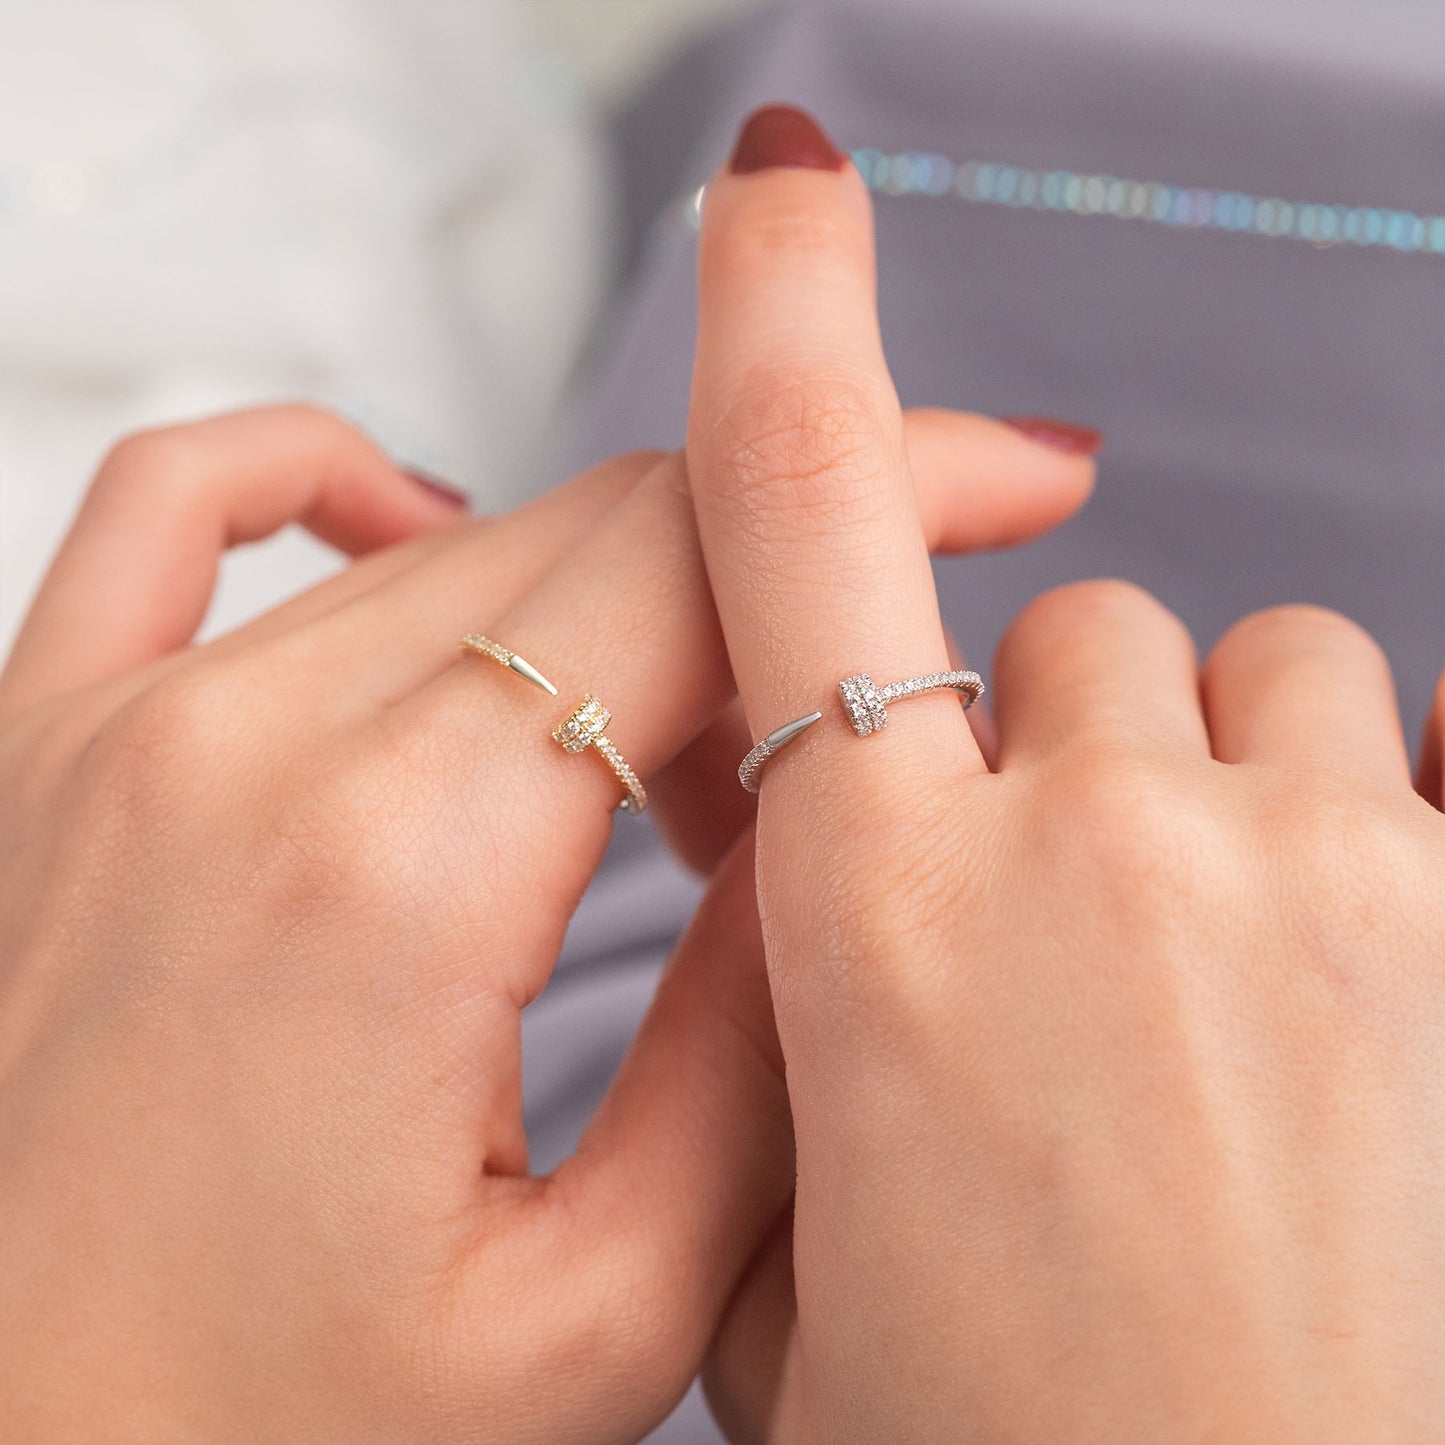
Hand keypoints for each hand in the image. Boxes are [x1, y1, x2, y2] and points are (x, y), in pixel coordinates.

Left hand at [0, 393, 1090, 1440]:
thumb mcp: (588, 1318)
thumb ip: (756, 1051)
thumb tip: (838, 846)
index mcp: (396, 873)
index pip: (705, 566)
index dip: (881, 497)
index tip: (993, 486)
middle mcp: (245, 751)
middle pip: (602, 529)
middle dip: (779, 555)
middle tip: (853, 675)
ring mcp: (122, 730)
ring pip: (457, 538)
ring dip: (618, 588)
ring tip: (686, 732)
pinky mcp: (42, 746)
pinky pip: (184, 504)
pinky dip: (332, 472)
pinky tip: (422, 527)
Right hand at [686, 106, 1444, 1441]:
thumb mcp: (791, 1278)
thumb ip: (779, 1078)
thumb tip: (810, 946)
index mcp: (875, 923)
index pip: (794, 518)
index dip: (782, 317)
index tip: (786, 183)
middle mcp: (1088, 841)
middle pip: (1062, 632)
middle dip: (1045, 739)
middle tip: (1065, 925)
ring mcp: (1319, 869)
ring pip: (1254, 675)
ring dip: (1220, 777)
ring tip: (1231, 972)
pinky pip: (1417, 774)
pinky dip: (1373, 849)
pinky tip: (1358, 1012)